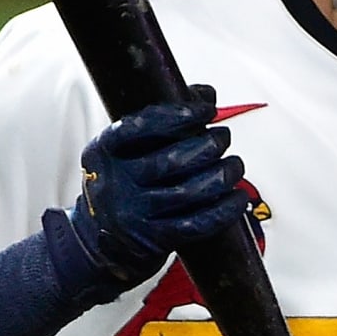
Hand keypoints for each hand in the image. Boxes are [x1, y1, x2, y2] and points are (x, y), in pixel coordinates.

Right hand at [44, 87, 247, 306]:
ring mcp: (133, 214)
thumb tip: (208, 95)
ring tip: (235, 165)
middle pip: (171, 160)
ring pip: (188, 192)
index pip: (141, 126)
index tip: (207, 110)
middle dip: (208, 145)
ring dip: (222, 176)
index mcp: (103, 151)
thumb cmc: (122, 181)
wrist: (98, 240)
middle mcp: (114, 183)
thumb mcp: (126, 149)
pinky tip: (237, 198)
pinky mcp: (153, 239)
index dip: (179, 114)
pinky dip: (223, 210)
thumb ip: (162, 120)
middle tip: (224, 138)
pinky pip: (196, 224)